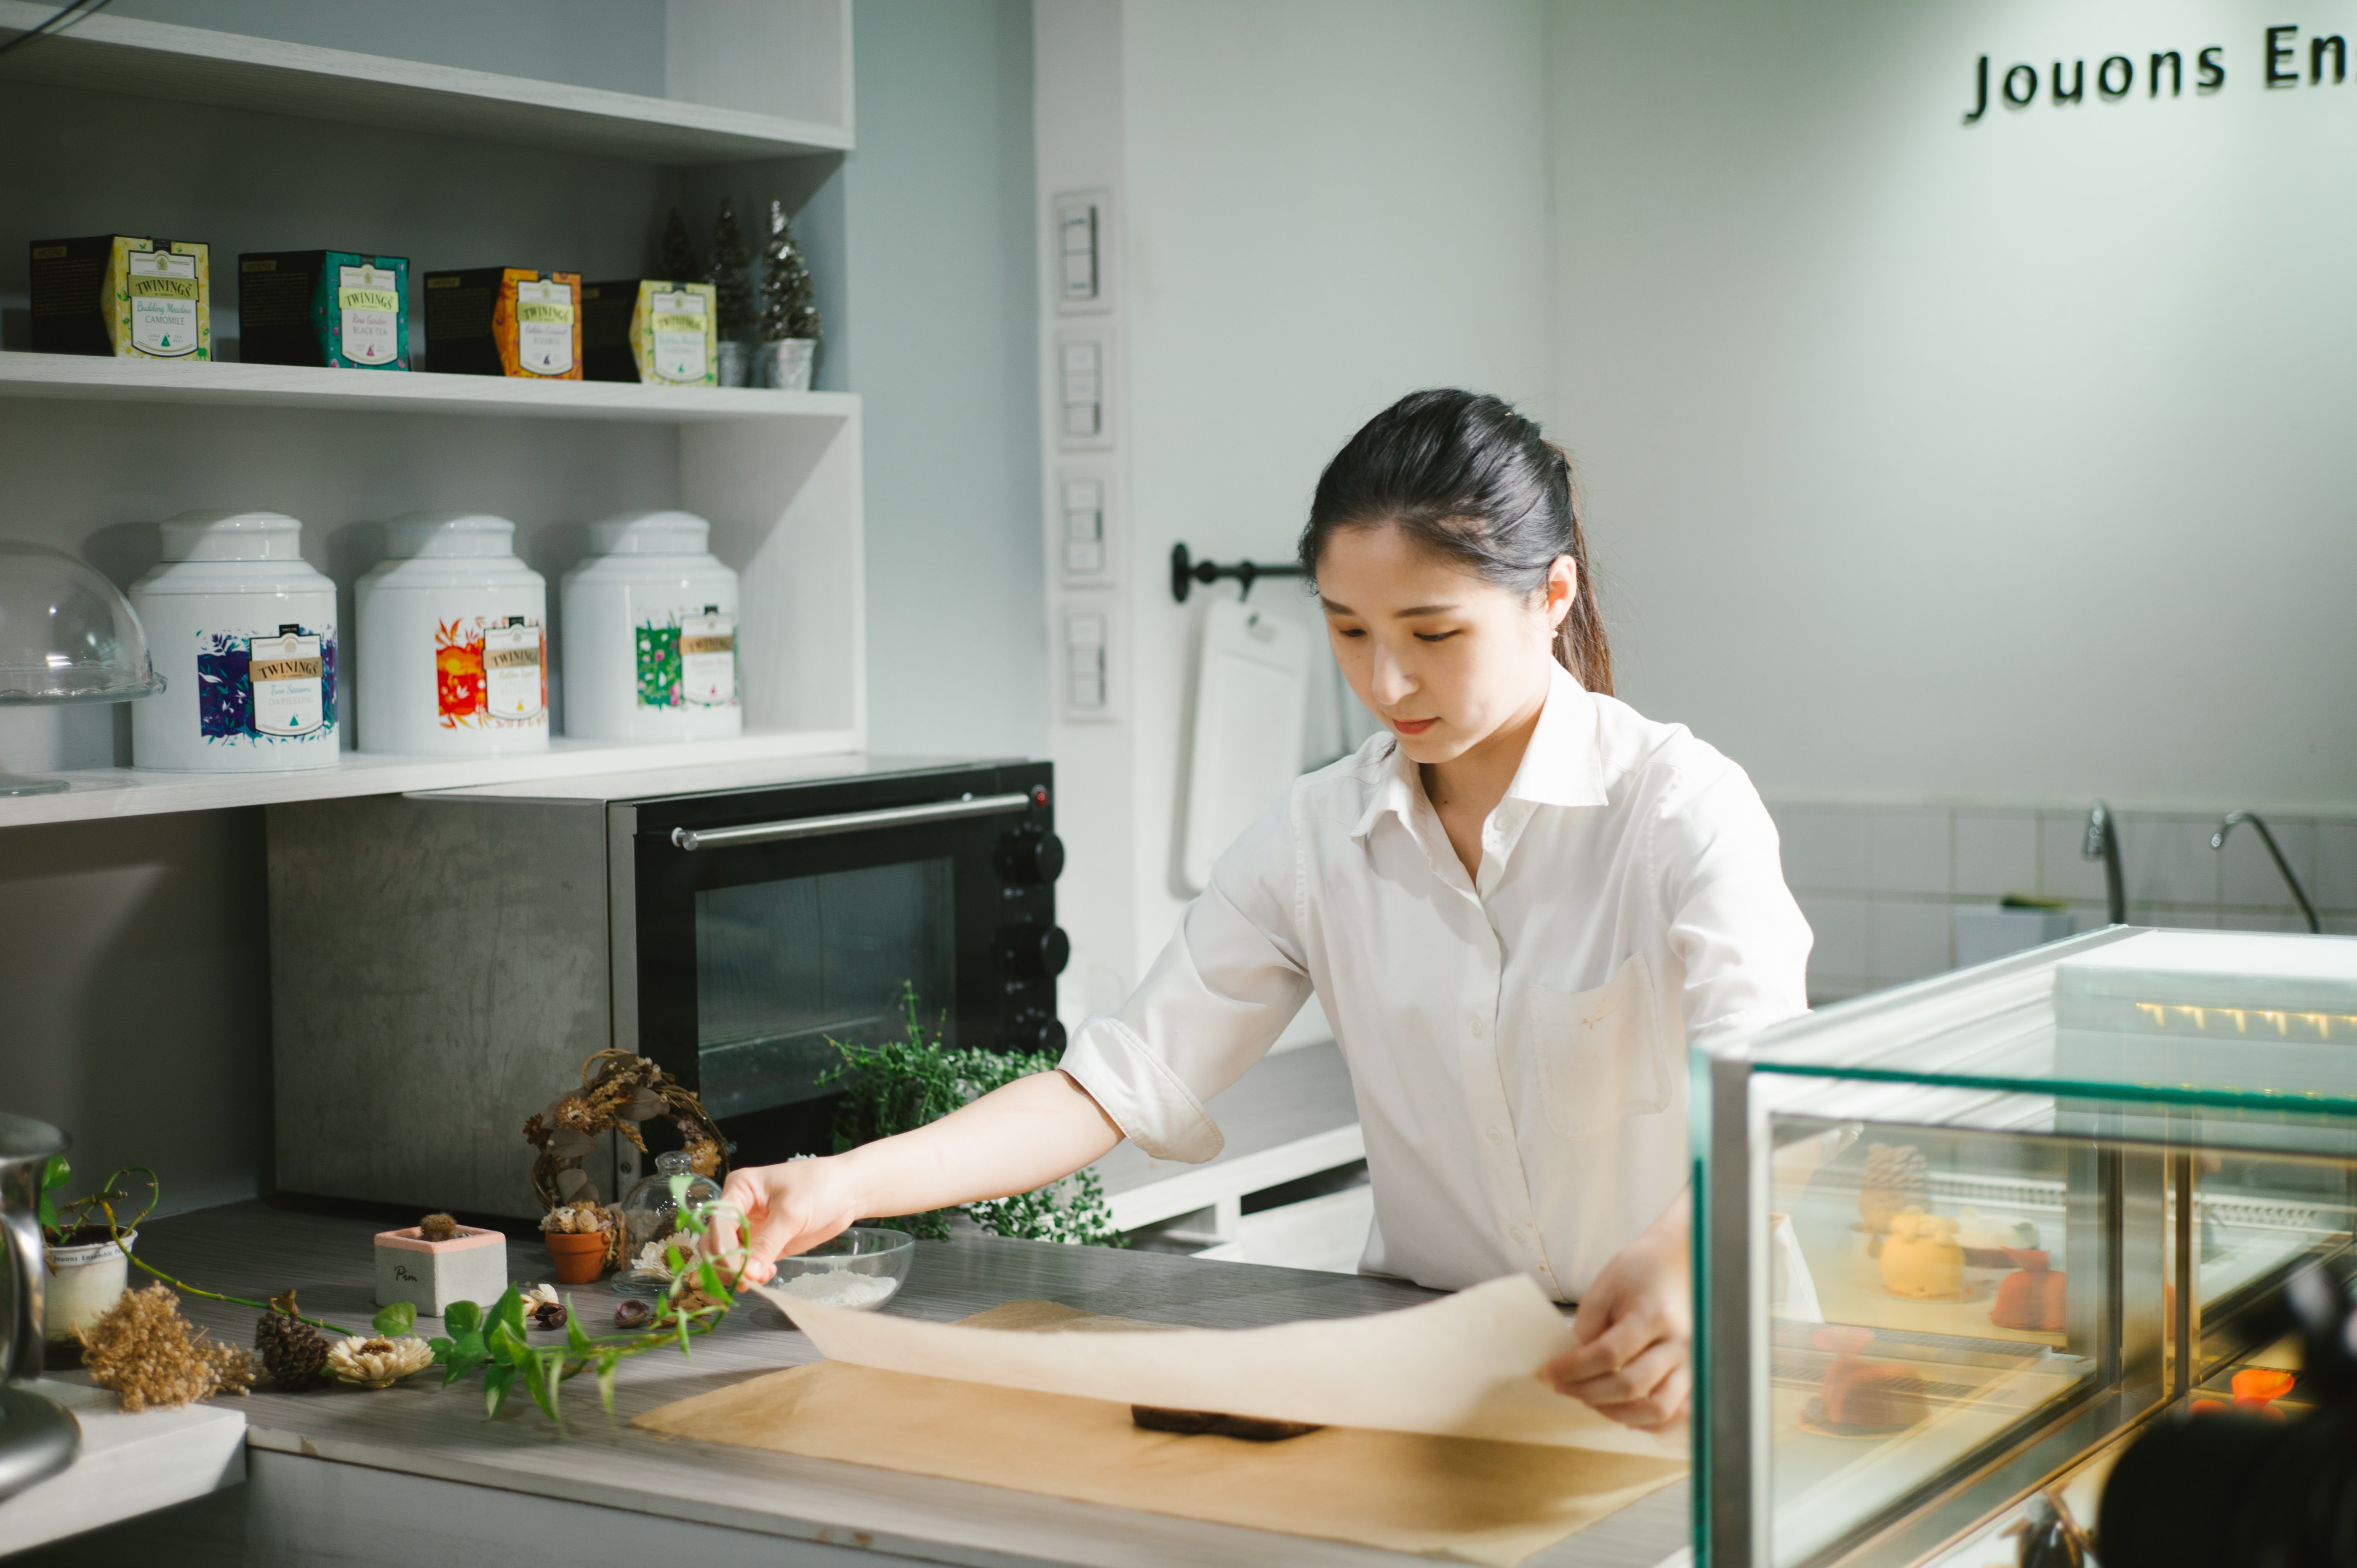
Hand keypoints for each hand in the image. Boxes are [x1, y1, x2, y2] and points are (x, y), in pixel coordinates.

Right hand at [716, 1157, 862, 1283]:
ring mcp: (751, 1227)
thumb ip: (768, 1243)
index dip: (723, 1249)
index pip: (719, 1223)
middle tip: (745, 1280)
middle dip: (726, 1263)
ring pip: (729, 1255)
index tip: (738, 1271)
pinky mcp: (765, 1243)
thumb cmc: (821, 1187)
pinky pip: (749, 1262)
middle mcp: (739, 1208)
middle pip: (716, 1241)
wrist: (849, 1191)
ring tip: (759, 1279)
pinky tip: (768, 1274)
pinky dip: (753, 1272)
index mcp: (739, 1189)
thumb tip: (748, 1274)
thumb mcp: (792, 1213)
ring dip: (739, 1271)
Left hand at [1541, 1212, 1691, 1431]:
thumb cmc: (1641, 1269)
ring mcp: (1693, 1362)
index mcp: (1654, 1315)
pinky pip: (1680, 1413)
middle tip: (1564, 1388)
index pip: (1609, 1355)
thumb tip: (1569, 1365)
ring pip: (1659, 1409)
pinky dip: (1651, 1422)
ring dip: (1617, 1412)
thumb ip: (1588, 1326)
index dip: (1573, 1369)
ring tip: (1591, 1400)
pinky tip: (1624, 1413)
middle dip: (1588, 1393)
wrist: (1680, 1260)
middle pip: (1631, 1385)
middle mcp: (1680, 1343)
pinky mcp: (1696, 1373)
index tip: (1549, 1372)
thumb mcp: (1605, 1287)